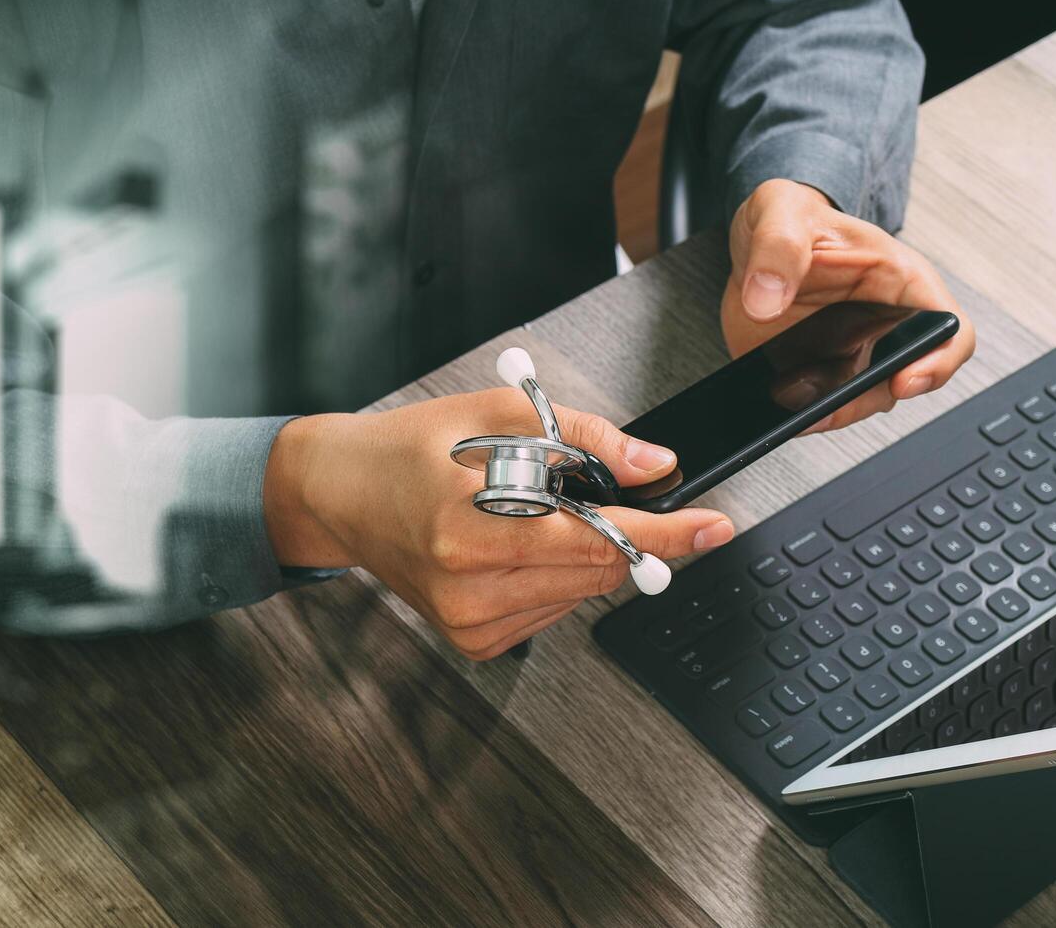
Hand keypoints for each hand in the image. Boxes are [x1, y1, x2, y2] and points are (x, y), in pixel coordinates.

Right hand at [263, 390, 733, 658]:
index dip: (663, 533)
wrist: (342, 494)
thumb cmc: (409, 449)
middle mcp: (471, 591)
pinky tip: (516, 543)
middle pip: (600, 569)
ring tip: (525, 510)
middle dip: (621, 527)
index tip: (713, 525)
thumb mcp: (495, 414)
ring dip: (585, 548)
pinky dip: (558, 571)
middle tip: (593, 487)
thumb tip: (653, 463)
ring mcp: (473, 624)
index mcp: (470, 531)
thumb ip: (583, 437)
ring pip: (584, 590)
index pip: (595, 539)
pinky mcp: (477, 641)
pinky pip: (556, 606)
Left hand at [721, 179, 975, 431]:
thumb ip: (777, 248)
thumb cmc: (790, 216)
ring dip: (830, 411)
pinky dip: (802, 413)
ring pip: (863, 400)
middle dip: (866, 399)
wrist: (757, 241)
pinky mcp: (821, 373)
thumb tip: (766, 298)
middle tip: (825, 408)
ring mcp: (854, 353)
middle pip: (904, 379)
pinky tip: (778, 410)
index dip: (939, 361)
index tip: (903, 381)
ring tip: (790, 406)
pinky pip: (823, 405)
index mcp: (899, 279)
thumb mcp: (781, 211)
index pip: (950, 327)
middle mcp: (886, 323)